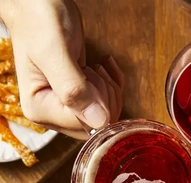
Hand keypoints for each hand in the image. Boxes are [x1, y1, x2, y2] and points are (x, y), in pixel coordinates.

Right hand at [2, 0, 123, 139]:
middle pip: (98, 124)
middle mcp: (53, 115)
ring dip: (110, 88)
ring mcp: (67, 107)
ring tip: (94, 67)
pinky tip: (104, 66)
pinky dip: (113, 83)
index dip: (98, 102)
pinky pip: (109, 102)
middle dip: (105, 95)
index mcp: (40, 110)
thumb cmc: (40, 21)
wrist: (38, 3)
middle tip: (92, 70)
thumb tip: (98, 121)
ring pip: (107, 115)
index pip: (85, 125)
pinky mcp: (80, 98)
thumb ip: (73, 89)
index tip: (89, 74)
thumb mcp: (54, 53)